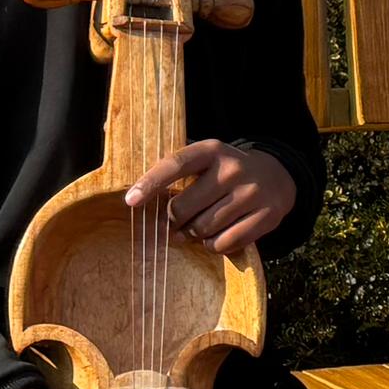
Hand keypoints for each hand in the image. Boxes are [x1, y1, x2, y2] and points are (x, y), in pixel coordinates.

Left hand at [123, 139, 295, 251]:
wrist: (277, 176)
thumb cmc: (225, 170)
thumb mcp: (204, 156)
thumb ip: (170, 161)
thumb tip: (111, 142)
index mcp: (212, 150)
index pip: (174, 164)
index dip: (150, 183)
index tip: (130, 201)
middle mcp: (233, 169)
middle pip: (184, 208)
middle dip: (173, 220)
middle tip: (173, 222)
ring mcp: (252, 193)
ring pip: (203, 229)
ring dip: (192, 234)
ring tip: (195, 228)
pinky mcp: (267, 216)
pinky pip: (224, 243)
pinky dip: (213, 245)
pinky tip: (214, 236)